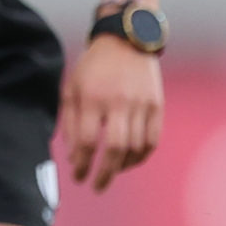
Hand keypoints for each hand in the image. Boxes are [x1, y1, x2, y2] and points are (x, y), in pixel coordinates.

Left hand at [59, 35, 163, 191]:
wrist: (127, 39)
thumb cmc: (93, 67)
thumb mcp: (72, 88)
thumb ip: (69, 122)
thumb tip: (74, 157)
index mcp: (92, 97)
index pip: (87, 141)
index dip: (82, 164)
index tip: (78, 175)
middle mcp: (118, 101)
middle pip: (114, 149)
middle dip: (104, 173)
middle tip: (96, 186)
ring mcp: (141, 103)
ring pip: (135, 147)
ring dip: (122, 167)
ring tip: (111, 171)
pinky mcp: (157, 104)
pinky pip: (152, 140)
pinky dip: (141, 156)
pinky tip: (130, 162)